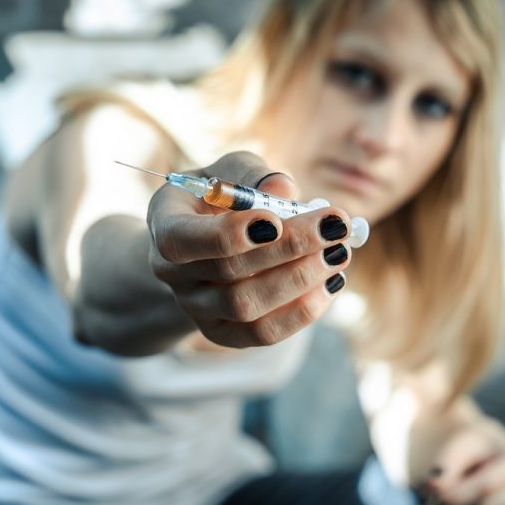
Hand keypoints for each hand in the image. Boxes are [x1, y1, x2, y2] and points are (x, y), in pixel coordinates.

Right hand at [146, 151, 352, 347]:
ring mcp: (196, 308)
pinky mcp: (223, 333)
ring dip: (301, 280)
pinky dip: (302, 311)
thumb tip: (283, 189)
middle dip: (288, 248)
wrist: (203, 243)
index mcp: (165, 224)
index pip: (181, 240)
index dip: (227, 235)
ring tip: (340, 252)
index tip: (276, 220)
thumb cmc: (220, 197)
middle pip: (226, 272)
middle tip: (336, 227)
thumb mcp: (230, 171)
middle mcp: (172, 273)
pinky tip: (332, 283)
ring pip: (246, 307)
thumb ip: (254, 174)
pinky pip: (262, 334)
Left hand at [422, 418, 504, 504]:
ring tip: (468, 491)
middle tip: (456, 482)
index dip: (458, 491)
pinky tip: (476, 504)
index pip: (489, 485)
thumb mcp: (459, 444)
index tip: (434, 489)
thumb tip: (434, 487)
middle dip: (461, 499)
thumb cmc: (474, 447)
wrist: (486, 454)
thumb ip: (445, 463)